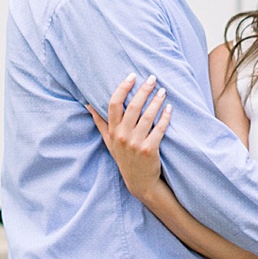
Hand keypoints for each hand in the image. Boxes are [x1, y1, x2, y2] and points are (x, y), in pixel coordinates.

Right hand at [89, 74, 169, 203]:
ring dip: (156, 101)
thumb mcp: (108, 141)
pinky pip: (159, 128)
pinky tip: (169, 108)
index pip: (113, 104)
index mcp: (112, 131)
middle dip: (144, 90)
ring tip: (163, 91)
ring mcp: (136, 143)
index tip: (132, 76)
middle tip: (153, 78)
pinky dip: (165, 117)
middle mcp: (122, 136)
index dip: (122, 88)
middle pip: (133, 106)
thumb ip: (100, 122)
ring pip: (148, 116)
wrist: (139, 182)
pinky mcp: (149, 150)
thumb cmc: (123, 158)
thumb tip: (88, 104)